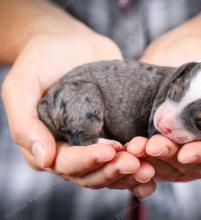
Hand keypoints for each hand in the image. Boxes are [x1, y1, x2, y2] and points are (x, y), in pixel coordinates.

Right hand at [1, 32, 154, 194]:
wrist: (69, 43)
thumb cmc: (40, 61)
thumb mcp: (21, 86)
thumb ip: (25, 124)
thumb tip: (44, 159)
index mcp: (48, 145)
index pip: (67, 165)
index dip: (87, 161)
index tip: (109, 151)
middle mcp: (72, 151)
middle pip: (92, 174)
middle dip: (114, 170)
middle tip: (135, 162)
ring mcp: (95, 144)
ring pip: (112, 171)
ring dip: (130, 174)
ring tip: (149, 167)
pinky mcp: (115, 134)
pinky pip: (127, 158)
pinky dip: (139, 169)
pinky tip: (153, 174)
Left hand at [135, 35, 200, 180]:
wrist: (184, 51)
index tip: (185, 153)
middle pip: (193, 165)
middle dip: (172, 157)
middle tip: (152, 146)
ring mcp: (188, 152)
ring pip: (173, 167)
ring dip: (154, 161)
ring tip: (136, 148)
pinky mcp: (166, 148)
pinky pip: (156, 161)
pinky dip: (144, 159)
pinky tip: (132, 151)